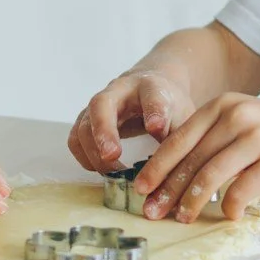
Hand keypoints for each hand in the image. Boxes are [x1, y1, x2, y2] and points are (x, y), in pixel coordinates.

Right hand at [67, 69, 197, 172]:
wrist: (150, 88)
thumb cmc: (168, 105)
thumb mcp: (183, 117)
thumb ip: (177, 137)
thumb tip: (170, 168)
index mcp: (150, 87)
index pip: (152, 97)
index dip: (154, 112)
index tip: (156, 128)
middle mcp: (118, 90)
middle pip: (102, 105)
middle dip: (104, 131)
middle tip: (112, 155)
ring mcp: (98, 105)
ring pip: (84, 125)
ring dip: (93, 152)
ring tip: (114, 172)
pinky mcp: (87, 120)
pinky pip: (76, 139)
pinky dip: (84, 157)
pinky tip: (102, 169)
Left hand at [132, 93, 259, 221]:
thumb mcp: (248, 121)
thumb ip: (216, 138)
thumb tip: (180, 172)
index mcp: (224, 106)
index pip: (179, 139)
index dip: (157, 166)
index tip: (141, 188)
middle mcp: (236, 117)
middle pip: (190, 159)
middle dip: (167, 189)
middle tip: (152, 211)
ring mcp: (257, 138)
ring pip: (210, 175)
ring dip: (192, 201)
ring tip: (182, 218)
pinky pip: (241, 189)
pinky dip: (229, 207)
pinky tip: (226, 216)